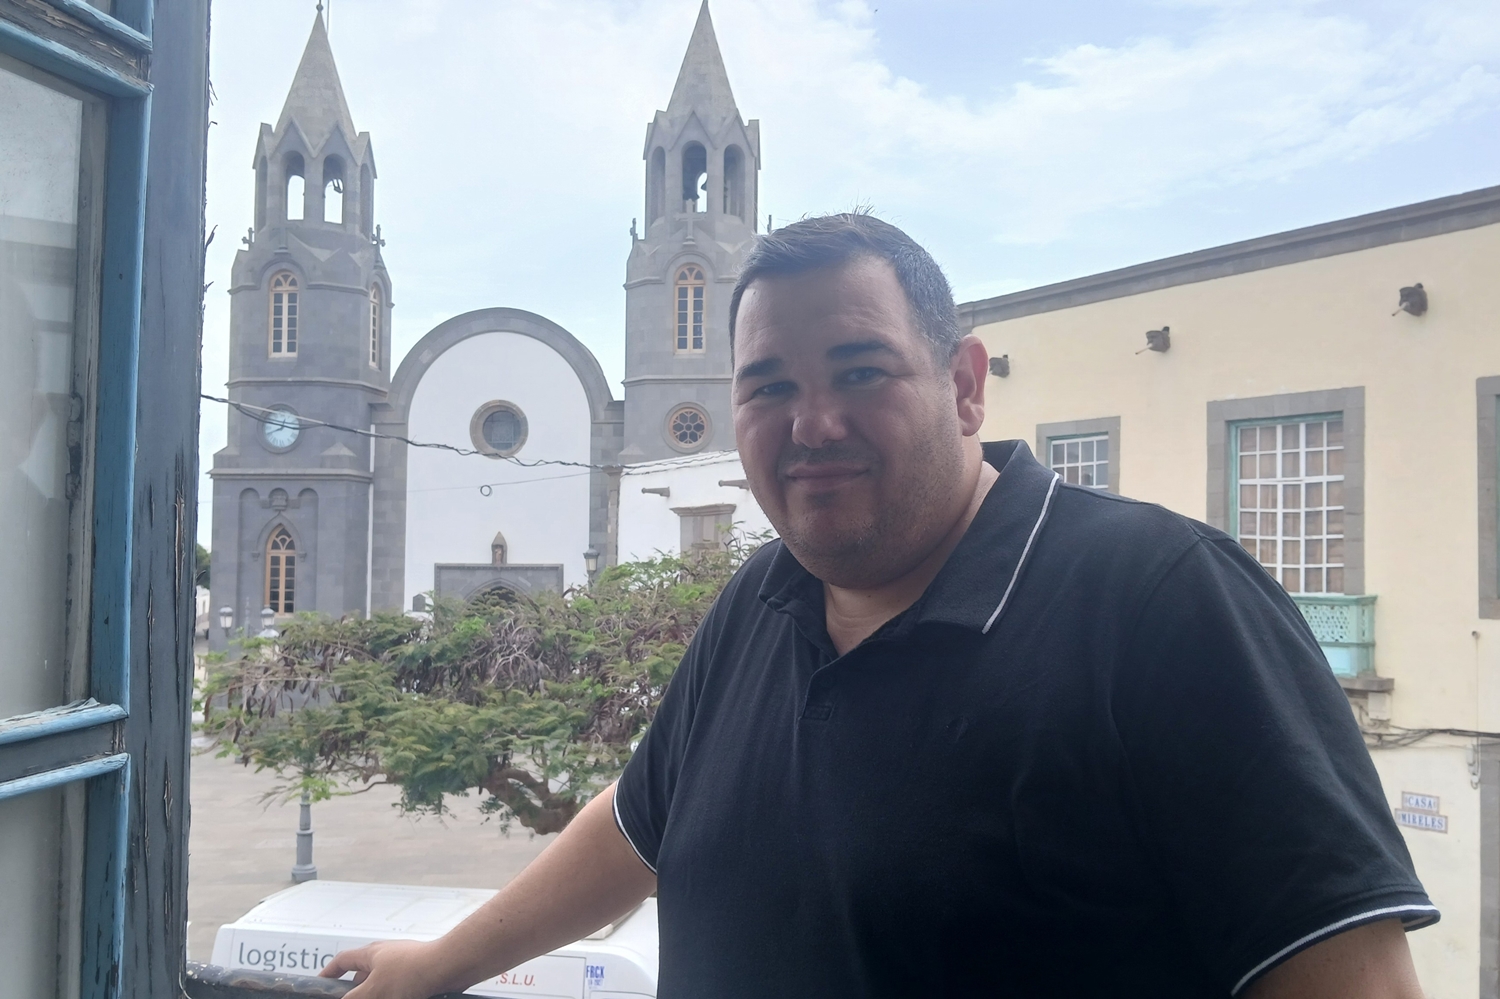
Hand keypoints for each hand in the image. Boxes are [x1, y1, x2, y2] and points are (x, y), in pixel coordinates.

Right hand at [319, 938, 454, 998]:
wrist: (448, 967)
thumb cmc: (409, 973)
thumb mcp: (373, 990)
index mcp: (371, 954)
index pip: (343, 961)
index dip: (329, 973)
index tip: (320, 984)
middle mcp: (386, 956)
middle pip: (363, 976)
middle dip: (356, 992)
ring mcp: (404, 964)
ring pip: (383, 985)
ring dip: (377, 995)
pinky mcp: (419, 974)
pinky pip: (400, 987)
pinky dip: (393, 995)